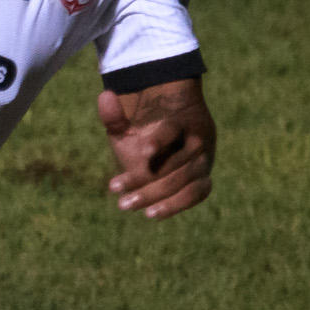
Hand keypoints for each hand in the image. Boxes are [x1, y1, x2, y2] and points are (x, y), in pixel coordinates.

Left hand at [99, 88, 213, 219]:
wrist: (170, 146)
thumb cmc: (145, 135)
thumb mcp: (127, 127)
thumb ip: (115, 117)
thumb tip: (104, 96)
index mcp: (180, 121)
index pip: (172, 130)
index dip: (159, 141)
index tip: (142, 151)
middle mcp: (196, 141)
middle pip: (174, 163)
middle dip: (144, 179)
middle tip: (113, 188)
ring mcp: (203, 162)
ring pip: (184, 181)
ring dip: (154, 195)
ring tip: (125, 204)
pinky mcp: (204, 181)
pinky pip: (196, 194)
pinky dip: (175, 205)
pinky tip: (151, 213)